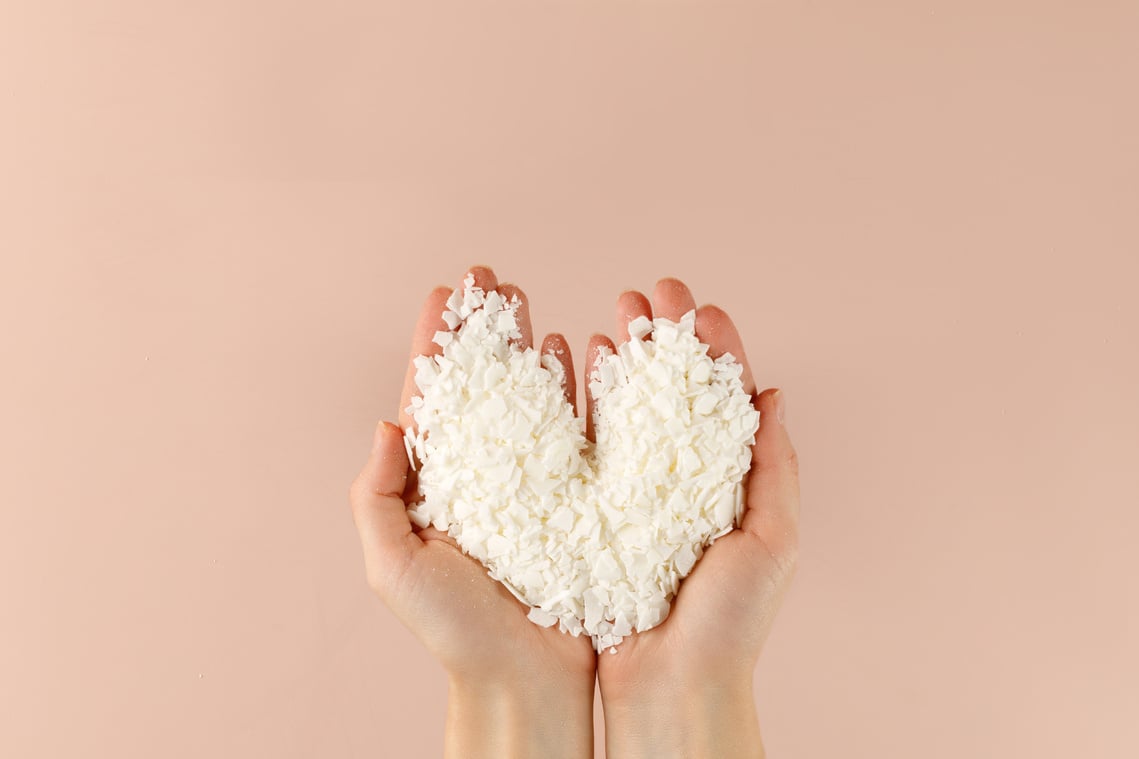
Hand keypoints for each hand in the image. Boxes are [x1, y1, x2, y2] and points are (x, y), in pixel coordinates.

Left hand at [349, 266, 595, 758]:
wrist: (525, 680)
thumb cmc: (455, 632)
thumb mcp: (395, 565)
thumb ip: (377, 497)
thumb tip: (388, 425)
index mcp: (438, 482)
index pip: (435, 396)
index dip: (439, 341)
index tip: (446, 291)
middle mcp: (486, 473)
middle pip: (484, 384)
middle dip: (486, 329)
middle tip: (493, 278)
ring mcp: (533, 482)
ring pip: (532, 398)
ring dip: (531, 347)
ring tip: (532, 303)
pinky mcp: (578, 497)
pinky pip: (581, 430)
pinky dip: (581, 388)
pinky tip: (582, 350)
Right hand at [589, 279, 800, 758]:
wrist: (670, 688)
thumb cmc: (730, 625)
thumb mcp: (773, 541)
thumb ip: (776, 469)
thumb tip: (774, 395)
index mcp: (732, 483)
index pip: (724, 399)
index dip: (713, 349)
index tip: (697, 305)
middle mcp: (684, 481)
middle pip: (674, 392)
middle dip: (662, 339)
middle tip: (647, 293)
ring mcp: (638, 495)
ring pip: (631, 411)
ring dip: (623, 360)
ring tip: (611, 317)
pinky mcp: (595, 514)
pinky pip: (588, 448)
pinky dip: (585, 403)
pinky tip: (574, 369)